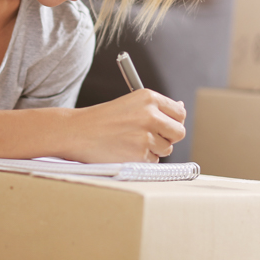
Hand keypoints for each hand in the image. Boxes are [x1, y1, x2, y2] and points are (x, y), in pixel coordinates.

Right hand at [67, 90, 186, 162]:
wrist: (77, 132)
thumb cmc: (102, 119)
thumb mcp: (130, 103)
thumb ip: (156, 108)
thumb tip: (181, 108)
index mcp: (149, 97)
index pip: (179, 113)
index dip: (173, 122)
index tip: (166, 126)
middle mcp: (150, 114)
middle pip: (179, 132)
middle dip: (169, 138)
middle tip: (151, 138)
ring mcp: (146, 135)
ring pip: (166, 149)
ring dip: (154, 150)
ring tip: (132, 143)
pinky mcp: (140, 154)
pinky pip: (153, 161)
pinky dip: (142, 159)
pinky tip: (126, 151)